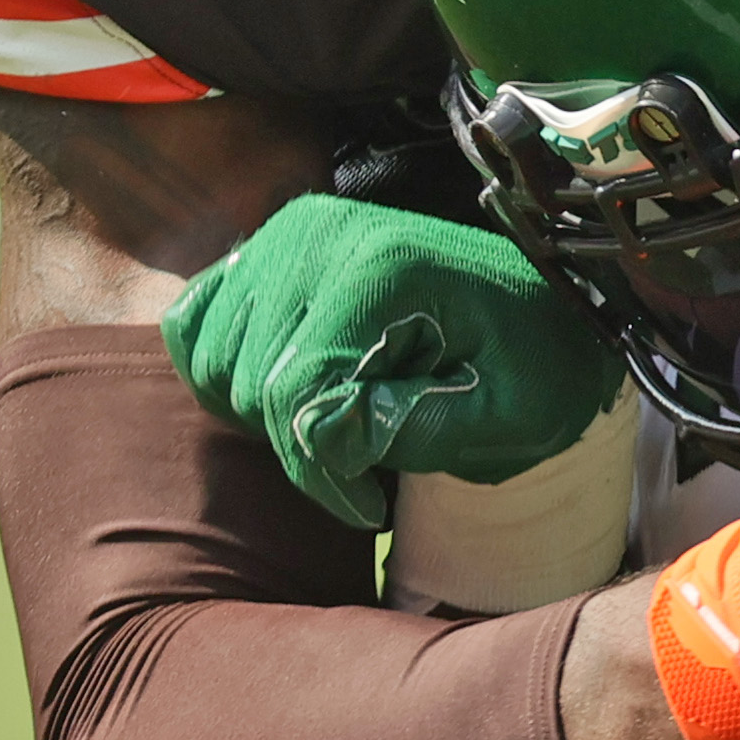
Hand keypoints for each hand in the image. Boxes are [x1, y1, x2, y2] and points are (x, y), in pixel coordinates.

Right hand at [163, 191, 624, 531]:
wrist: (544, 320)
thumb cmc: (533, 372)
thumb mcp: (504, 417)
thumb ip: (414, 426)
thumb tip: (316, 433)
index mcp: (387, 266)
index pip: (298, 393)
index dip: (323, 472)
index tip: (372, 506)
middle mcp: (325, 234)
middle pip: (251, 382)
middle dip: (304, 446)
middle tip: (368, 466)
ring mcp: (289, 235)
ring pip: (215, 362)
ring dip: (264, 414)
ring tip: (343, 423)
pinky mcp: (266, 249)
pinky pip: (194, 325)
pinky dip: (225, 371)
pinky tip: (291, 392)